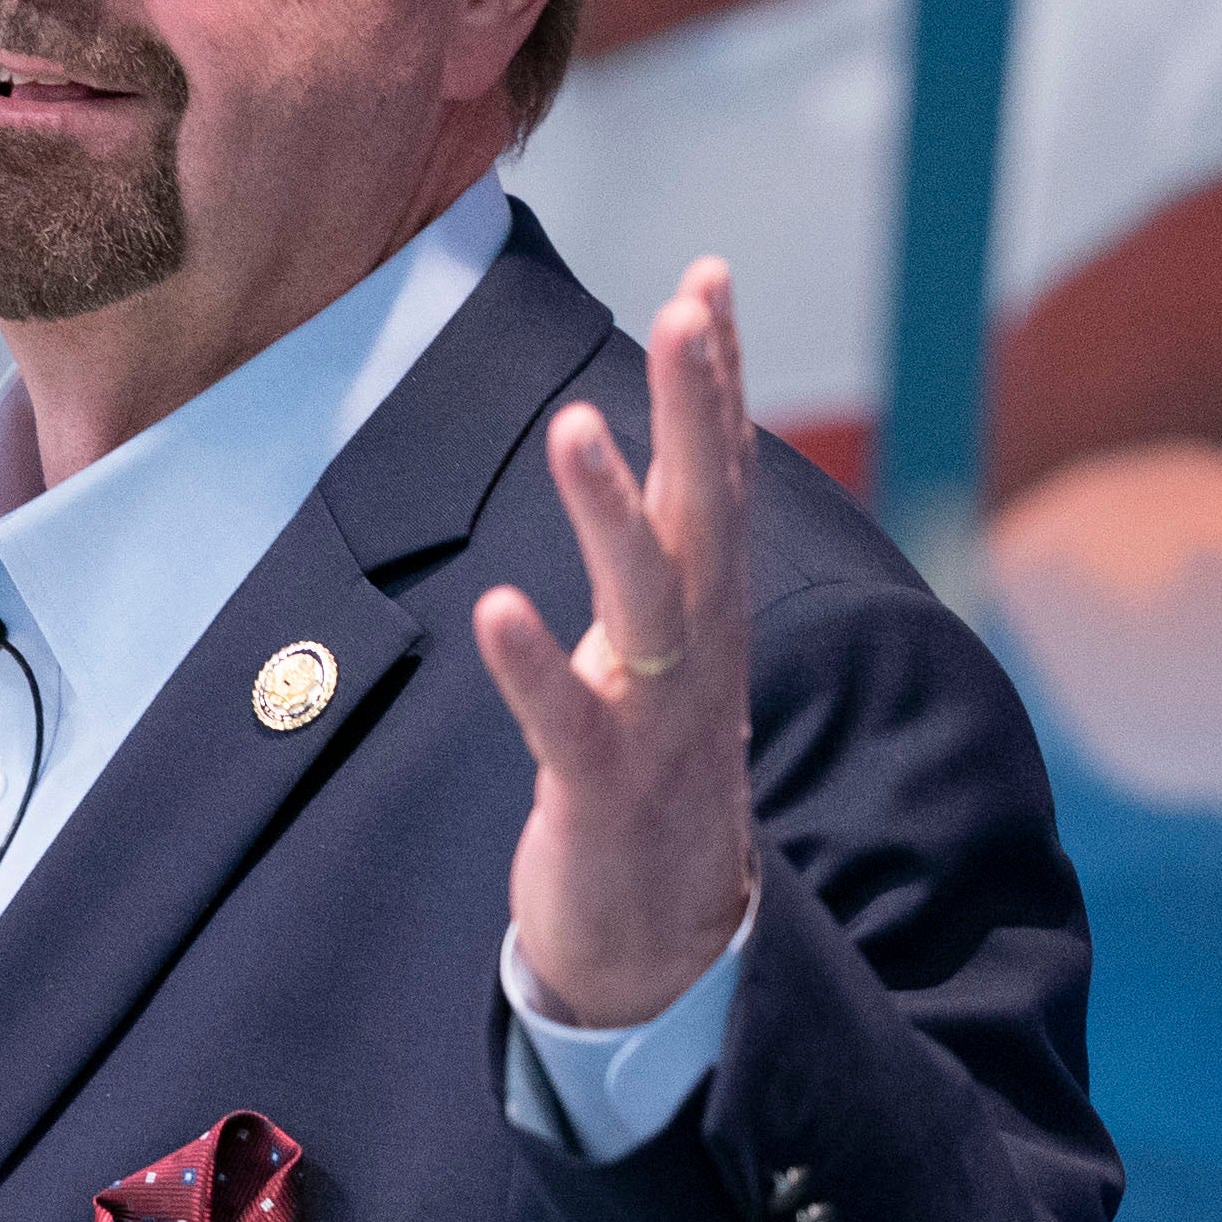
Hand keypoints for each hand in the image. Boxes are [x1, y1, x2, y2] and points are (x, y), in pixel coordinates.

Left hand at [469, 256, 757, 1027]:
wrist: (666, 946)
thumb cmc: (651, 779)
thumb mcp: (667, 654)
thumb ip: (664, 556)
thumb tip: (663, 455)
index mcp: (710, 614)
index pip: (723, 475)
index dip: (718, 377)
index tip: (710, 275)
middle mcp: (698, 655)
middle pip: (708, 514)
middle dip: (698, 408)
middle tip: (691, 310)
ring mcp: (657, 724)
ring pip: (647, 603)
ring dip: (612, 514)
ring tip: (577, 426)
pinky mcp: (602, 793)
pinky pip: (567, 723)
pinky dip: (536, 668)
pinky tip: (497, 609)